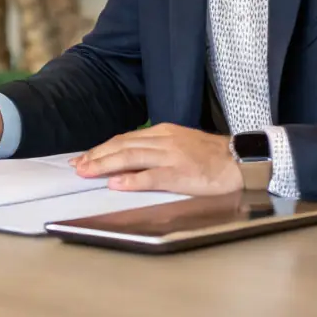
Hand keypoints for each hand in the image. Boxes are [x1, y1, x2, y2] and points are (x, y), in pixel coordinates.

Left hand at [70, 123, 243, 195]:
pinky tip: (116, 184)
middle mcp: (163, 140)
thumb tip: (127, 162)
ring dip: (105, 165)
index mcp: (162, 133)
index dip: (101, 149)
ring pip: (131, 157)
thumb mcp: (179, 144)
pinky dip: (131, 180)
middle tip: (77, 166)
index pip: (124, 139)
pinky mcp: (180, 174)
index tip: (84, 158)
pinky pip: (151, 176)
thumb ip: (154, 150)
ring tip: (87, 172)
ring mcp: (171, 156)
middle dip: (97, 156)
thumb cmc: (210, 155)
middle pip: (122, 146)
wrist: (239, 160)